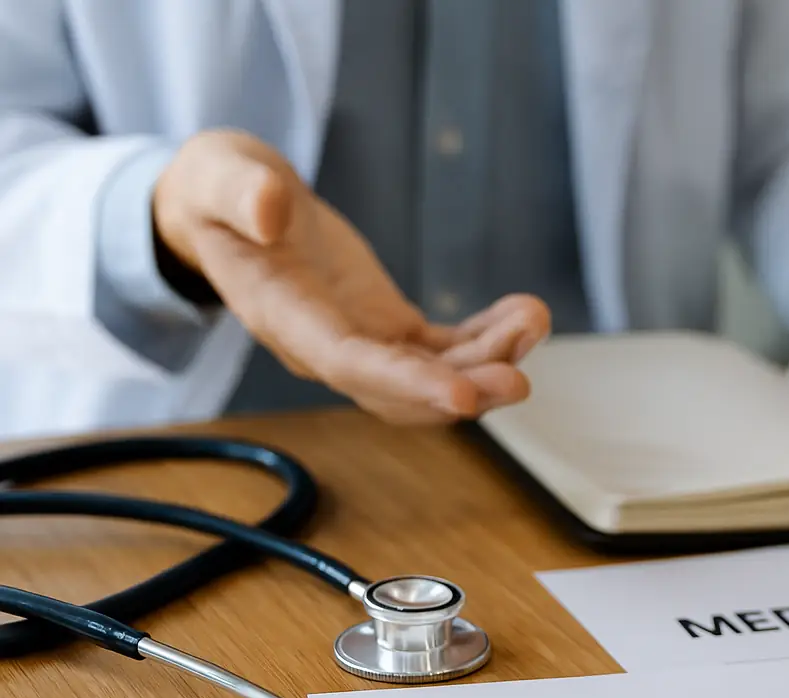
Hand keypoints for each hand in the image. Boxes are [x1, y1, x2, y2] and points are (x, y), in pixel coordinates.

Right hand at [153, 130, 548, 423]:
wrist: (229, 205)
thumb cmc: (221, 191)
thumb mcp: (219, 176)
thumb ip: (239, 194)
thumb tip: (268, 210)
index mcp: (282, 316)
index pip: (346, 363)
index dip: (404, 383)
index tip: (460, 394)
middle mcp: (324, 346)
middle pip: (397, 390)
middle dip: (461, 389)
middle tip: (519, 380)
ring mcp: (360, 341)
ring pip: (429, 376)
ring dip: (487, 362)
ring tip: (532, 321)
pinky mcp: (387, 326)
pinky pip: (443, 350)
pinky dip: (487, 338)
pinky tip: (522, 315)